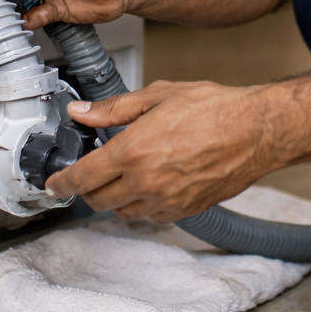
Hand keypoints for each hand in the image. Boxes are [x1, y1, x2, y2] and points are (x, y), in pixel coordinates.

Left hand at [46, 81, 286, 221]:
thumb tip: (81, 112)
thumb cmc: (214, 109)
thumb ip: (113, 108)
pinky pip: (152, 216)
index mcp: (133, 151)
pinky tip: (152, 184)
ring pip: (124, 211)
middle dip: (88, 189)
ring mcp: (166, 200)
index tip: (54, 184)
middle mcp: (146, 182)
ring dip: (116, 197)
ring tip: (125, 175)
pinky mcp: (185, 210)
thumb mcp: (158, 95)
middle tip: (90, 174)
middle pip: (98, 201)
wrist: (256, 130)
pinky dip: (144, 204)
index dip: (61, 183)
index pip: (82, 177)